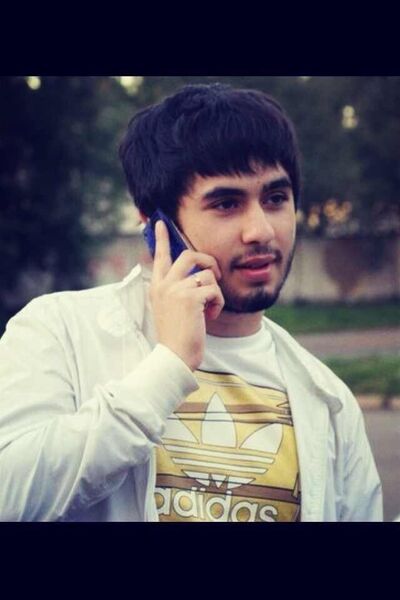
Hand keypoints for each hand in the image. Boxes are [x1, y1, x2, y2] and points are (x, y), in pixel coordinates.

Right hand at [149, 219, 224, 370]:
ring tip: (209, 309)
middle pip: (188, 255)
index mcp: (157, 287)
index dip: (161, 238)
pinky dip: (218, 303)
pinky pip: (214, 289)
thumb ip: (177, 290)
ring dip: (215, 292)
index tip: (159, 222)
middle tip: (216, 274)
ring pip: (206, 273)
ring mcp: (175, 289)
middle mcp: (163, 284)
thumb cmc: (177, 336)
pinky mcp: (190, 297)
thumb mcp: (171, 309)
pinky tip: (210, 315)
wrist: (175, 356)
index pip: (159, 256)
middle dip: (208, 261)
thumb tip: (195, 275)